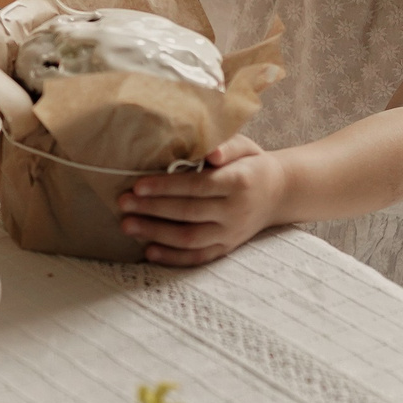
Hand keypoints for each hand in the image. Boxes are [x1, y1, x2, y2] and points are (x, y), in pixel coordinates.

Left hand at [117, 135, 280, 266]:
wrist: (279, 192)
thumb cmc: (251, 164)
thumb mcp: (245, 146)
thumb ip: (227, 145)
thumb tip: (210, 153)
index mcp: (239, 182)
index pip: (198, 186)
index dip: (167, 187)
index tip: (138, 185)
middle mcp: (236, 210)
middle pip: (189, 212)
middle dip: (152, 209)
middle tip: (122, 203)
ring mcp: (231, 233)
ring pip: (191, 238)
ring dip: (156, 234)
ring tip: (128, 225)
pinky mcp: (227, 247)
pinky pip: (199, 257)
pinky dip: (173, 257)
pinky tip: (149, 251)